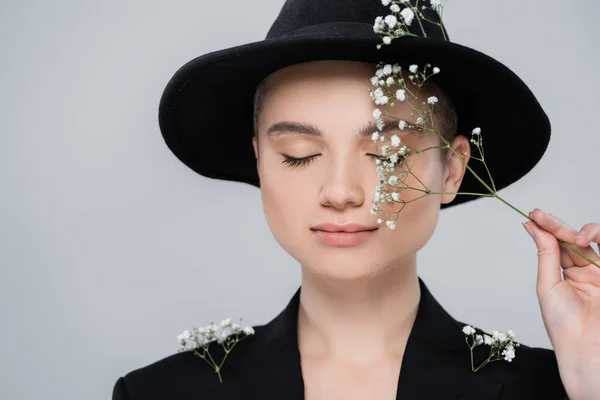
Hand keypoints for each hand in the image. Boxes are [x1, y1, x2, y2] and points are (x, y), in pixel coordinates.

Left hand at [524, 209, 599, 399]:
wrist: (586, 348)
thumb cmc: (563, 324)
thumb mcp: (547, 285)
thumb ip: (546, 254)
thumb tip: (533, 228)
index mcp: (565, 274)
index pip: (555, 244)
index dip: (545, 228)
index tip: (532, 215)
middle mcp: (584, 271)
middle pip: (571, 239)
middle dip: (556, 225)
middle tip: (539, 214)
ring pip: (592, 241)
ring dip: (581, 231)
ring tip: (572, 237)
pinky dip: (597, 237)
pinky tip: (581, 237)